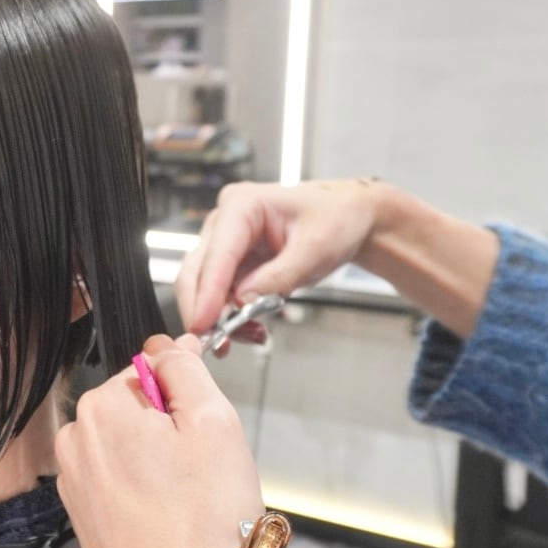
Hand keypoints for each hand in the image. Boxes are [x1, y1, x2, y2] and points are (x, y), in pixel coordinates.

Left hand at [54, 335, 262, 547]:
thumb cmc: (204, 525)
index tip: (208, 433)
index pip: (152, 370)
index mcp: (99, 408)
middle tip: (205, 473)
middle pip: (138, 412)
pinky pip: (125, 488)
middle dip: (175, 434)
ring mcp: (74, 484)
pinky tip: (174, 525)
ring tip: (191, 504)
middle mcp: (75, 442)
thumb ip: (186, 370)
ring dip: (165, 468)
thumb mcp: (214, 423)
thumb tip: (170, 344)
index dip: (188, 398)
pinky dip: (151, 498)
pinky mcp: (84, 519)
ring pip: (132, 451)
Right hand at [174, 179, 391, 341]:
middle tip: (214, 342)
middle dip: (203, 310)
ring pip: (205, 289)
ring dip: (220, 318)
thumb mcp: (314, 249)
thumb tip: (242, 302)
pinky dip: (233, 317)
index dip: (207, 292)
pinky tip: (254, 329)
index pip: (216, 254)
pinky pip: (222, 297)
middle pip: (196, 272)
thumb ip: (278, 277)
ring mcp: (227, 245)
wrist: (350, 218)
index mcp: (243, 205)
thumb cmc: (336, 218)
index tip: (203, 323)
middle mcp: (225, 223)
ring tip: (252, 336)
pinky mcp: (234, 266)